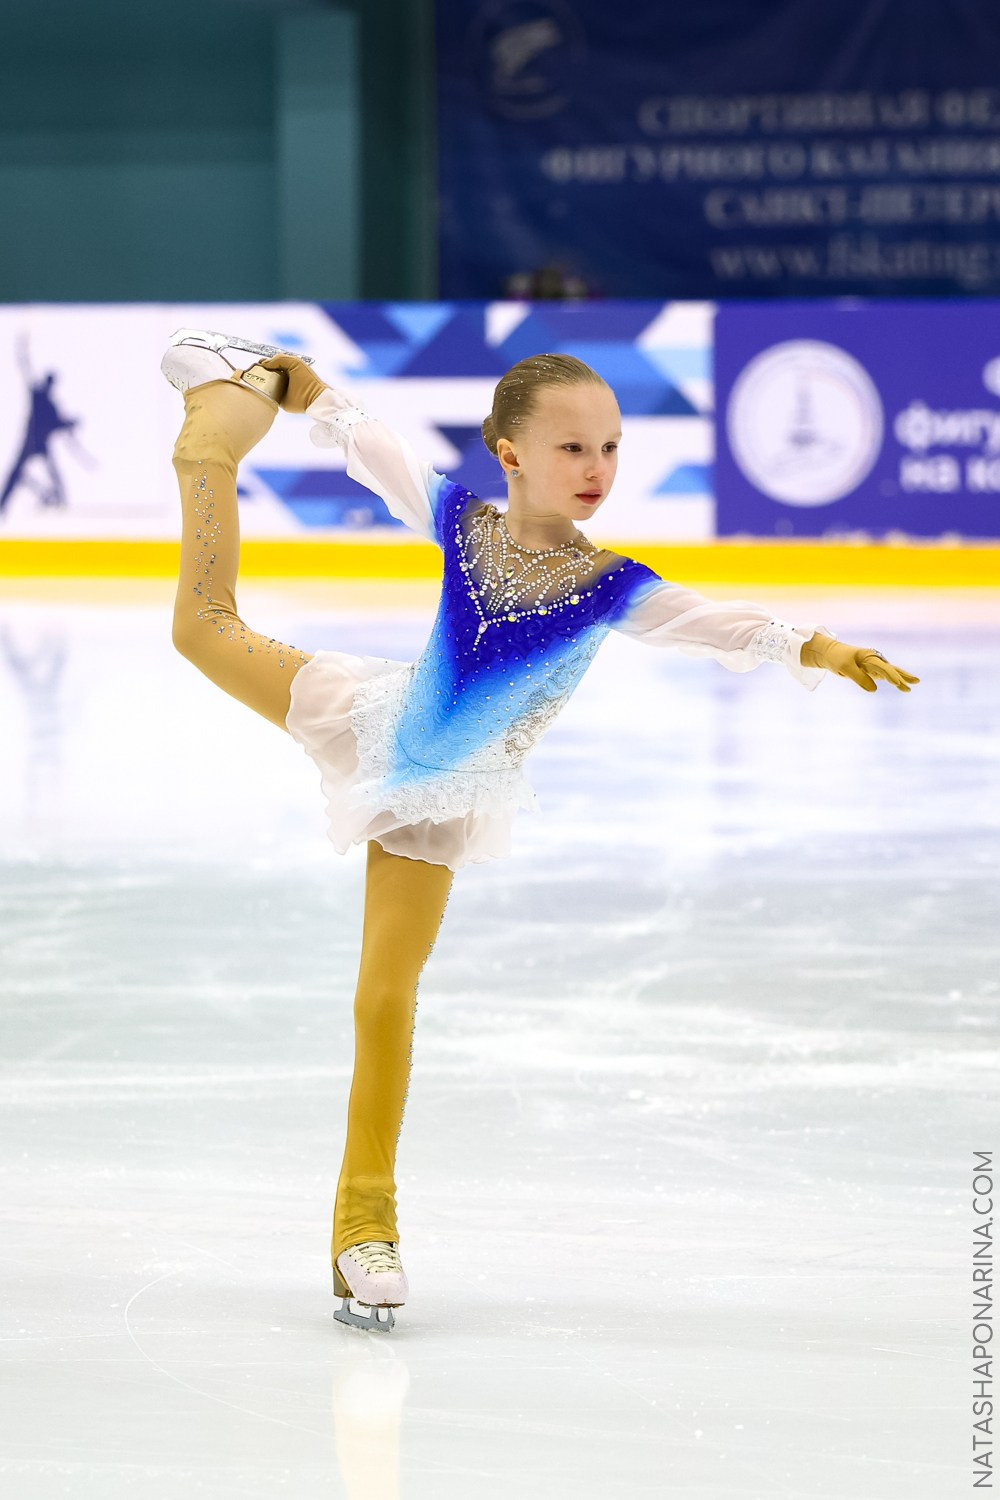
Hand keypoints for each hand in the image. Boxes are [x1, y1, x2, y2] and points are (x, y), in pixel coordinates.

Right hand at [259, 354, 328, 413]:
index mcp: (286, 368)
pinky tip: (258, 389)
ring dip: (259, 381)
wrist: (314, 399)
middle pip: (266, 373)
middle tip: (255, 371)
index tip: (259, 363)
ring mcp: (280, 389)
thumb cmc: (307, 379)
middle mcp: (282, 378)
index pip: (272, 363)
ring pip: (265, 383)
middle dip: (260, 371)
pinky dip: (262, 393)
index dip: (264, 362)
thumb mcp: (294, 362)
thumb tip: (264, 363)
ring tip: (254, 379)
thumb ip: (279, 359)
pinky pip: (267, 396)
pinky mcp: (279, 400)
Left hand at [802, 633, 919, 692]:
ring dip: (901, 679)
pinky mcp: (870, 670)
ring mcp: (873, 665)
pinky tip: (900, 684)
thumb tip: (874, 690)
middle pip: (891, 669)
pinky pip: (883, 676)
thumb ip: (859, 678)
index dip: (890, 675)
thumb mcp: (845, 668)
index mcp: (869, 657)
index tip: (897, 683)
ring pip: (890, 673)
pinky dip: (892, 680)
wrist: (829, 653)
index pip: (883, 667)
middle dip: (903, 676)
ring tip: (911, 687)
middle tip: (916, 682)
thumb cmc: (837, 658)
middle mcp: (874, 660)